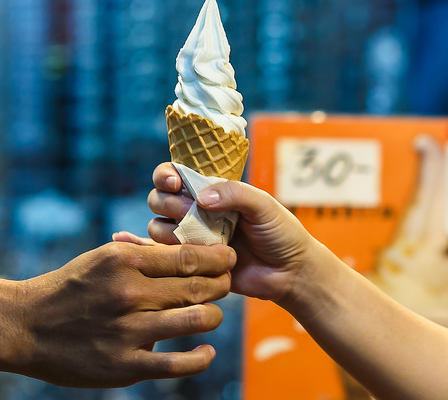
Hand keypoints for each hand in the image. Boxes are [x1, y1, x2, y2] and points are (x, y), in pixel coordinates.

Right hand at [8, 241, 235, 387]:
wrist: (26, 326)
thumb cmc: (68, 288)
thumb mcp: (101, 258)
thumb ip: (141, 257)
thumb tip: (186, 253)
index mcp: (124, 260)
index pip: (188, 256)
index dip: (217, 258)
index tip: (228, 258)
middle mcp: (129, 293)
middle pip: (198, 287)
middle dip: (221, 284)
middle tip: (228, 283)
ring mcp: (129, 331)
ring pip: (196, 320)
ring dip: (214, 316)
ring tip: (213, 314)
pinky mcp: (126, 365)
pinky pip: (179, 364)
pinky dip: (201, 357)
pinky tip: (206, 350)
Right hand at [146, 162, 317, 302]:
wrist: (291, 273)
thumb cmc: (281, 233)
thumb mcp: (264, 204)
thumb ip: (235, 193)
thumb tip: (200, 198)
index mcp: (210, 191)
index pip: (174, 174)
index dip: (166, 175)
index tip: (175, 183)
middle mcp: (195, 212)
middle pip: (157, 199)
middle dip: (167, 202)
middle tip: (189, 211)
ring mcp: (191, 238)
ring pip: (156, 228)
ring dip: (168, 230)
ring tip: (198, 238)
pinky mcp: (191, 264)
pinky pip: (167, 257)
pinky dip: (170, 253)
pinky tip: (195, 255)